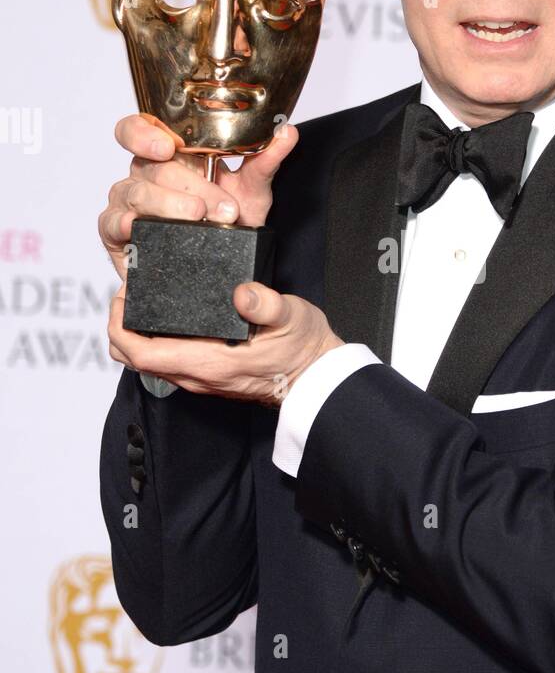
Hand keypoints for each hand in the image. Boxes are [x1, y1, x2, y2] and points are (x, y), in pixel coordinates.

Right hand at [98, 112, 298, 282]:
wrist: (224, 263)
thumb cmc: (227, 220)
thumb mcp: (252, 190)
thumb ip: (266, 161)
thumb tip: (287, 133)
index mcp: (170, 154)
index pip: (142, 129)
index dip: (145, 133)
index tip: (169, 146)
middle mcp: (145, 173)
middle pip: (150, 166)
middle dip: (188, 185)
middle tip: (220, 205)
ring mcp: (130, 201)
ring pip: (135, 193)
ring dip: (168, 205)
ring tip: (198, 218)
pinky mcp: (118, 233)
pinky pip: (112, 223)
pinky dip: (124, 223)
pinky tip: (138, 228)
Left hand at [107, 279, 343, 406]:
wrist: (317, 377)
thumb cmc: (304, 348)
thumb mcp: (292, 316)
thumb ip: (267, 304)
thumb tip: (242, 292)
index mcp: (210, 363)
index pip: (143, 355)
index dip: (120, 327)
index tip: (121, 298)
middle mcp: (199, 377)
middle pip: (135, 361)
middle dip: (121, 329)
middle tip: (129, 295)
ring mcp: (201, 380)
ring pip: (149, 363)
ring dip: (137, 335)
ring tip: (145, 301)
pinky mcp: (207, 376)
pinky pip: (167, 362)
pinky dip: (155, 341)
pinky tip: (168, 317)